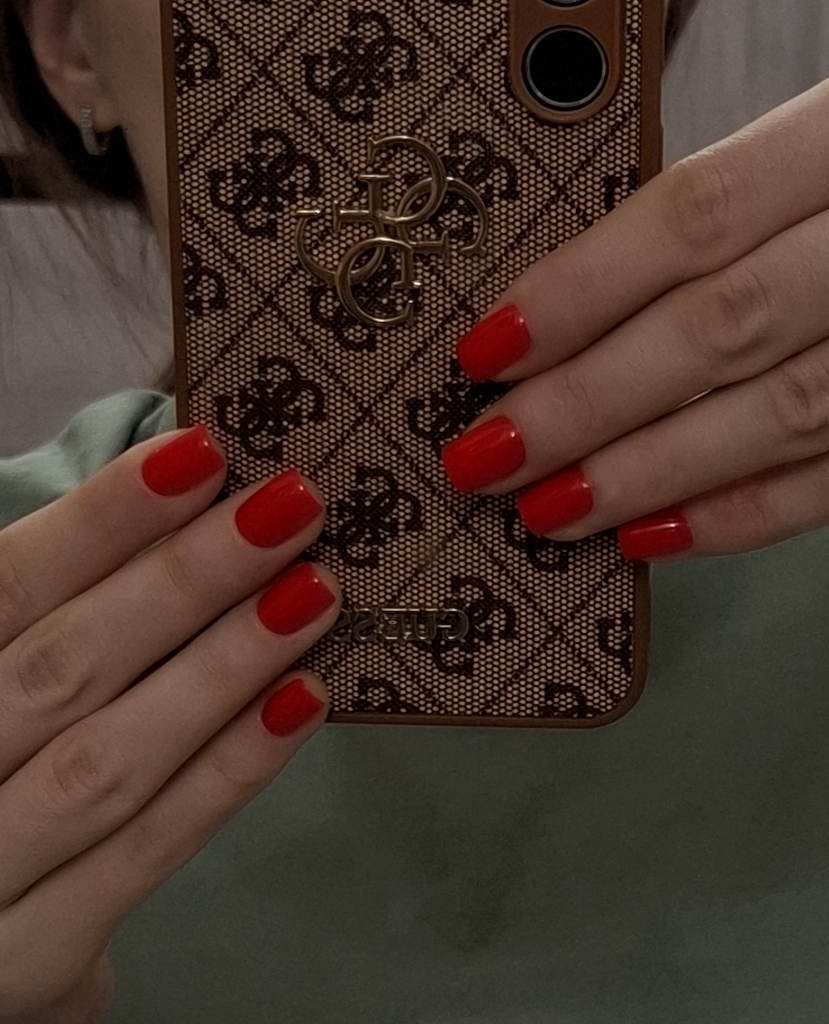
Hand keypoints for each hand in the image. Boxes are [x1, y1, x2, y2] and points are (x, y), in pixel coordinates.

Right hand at [0, 426, 339, 1022]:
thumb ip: (55, 621)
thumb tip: (188, 505)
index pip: (6, 590)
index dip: (102, 522)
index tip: (202, 454)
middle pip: (65, 665)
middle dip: (185, 579)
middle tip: (293, 506)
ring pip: (109, 758)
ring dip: (223, 667)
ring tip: (315, 594)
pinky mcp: (29, 962)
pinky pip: (146, 853)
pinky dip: (227, 774)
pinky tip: (302, 702)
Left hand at [441, 78, 828, 561]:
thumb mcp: (796, 156)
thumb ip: (704, 223)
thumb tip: (552, 314)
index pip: (694, 219)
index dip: (579, 291)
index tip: (484, 353)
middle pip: (716, 329)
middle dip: (586, 404)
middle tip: (489, 455)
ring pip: (775, 413)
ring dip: (646, 473)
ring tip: (547, 511)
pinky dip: (737, 515)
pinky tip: (647, 536)